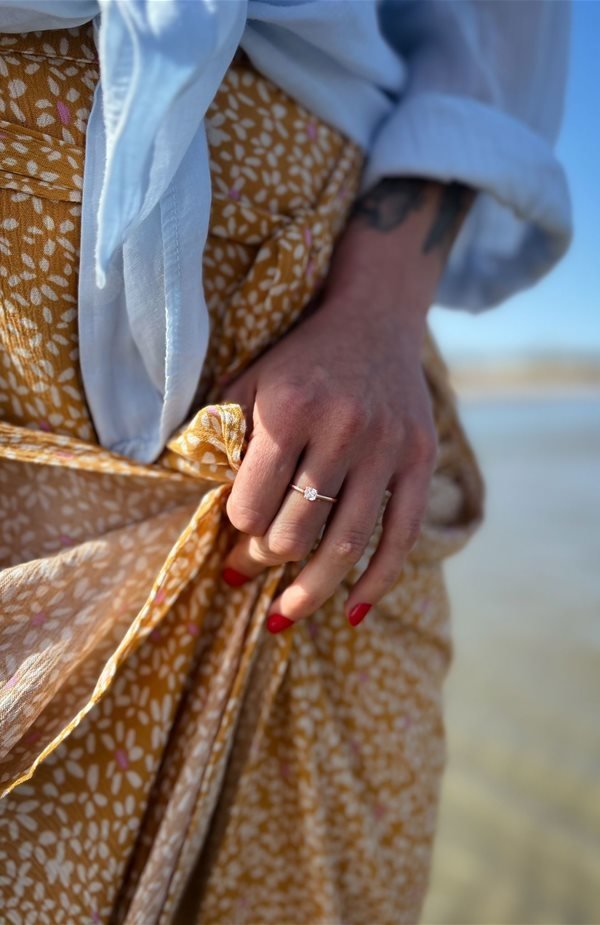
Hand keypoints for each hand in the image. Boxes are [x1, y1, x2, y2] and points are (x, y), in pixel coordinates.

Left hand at [220, 177, 472, 631]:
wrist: (375, 319)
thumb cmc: (300, 359)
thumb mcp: (249, 381)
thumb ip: (221, 435)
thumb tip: (196, 501)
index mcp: (289, 408)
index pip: (251, 504)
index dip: (235, 528)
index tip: (232, 530)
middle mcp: (342, 429)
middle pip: (296, 531)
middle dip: (262, 562)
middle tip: (244, 572)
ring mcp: (387, 447)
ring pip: (347, 544)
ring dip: (311, 591)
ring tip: (283, 616)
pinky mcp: (420, 459)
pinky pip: (403, 536)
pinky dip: (379, 581)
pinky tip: (355, 612)